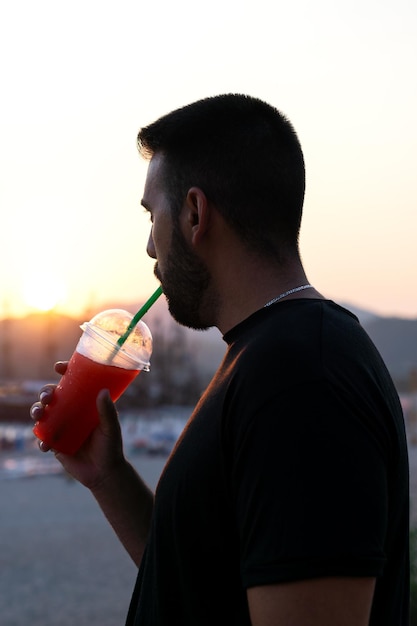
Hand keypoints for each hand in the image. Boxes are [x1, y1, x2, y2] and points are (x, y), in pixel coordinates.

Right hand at [30, 361, 125, 489]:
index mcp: (84, 403)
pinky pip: (42, 438)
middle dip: (45, 392)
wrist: (104, 473)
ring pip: (43, 414)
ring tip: (39, 414)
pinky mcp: (55, 444)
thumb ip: (107, 411)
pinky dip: (41, 440)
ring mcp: (61, 427)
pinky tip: (45, 444)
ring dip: (36, 411)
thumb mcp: (111, 427)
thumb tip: (103, 391)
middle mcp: (71, 412)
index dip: (64, 372)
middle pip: (53, 396)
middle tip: (48, 396)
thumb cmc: (111, 446)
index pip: (73, 383)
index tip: (59, 367)